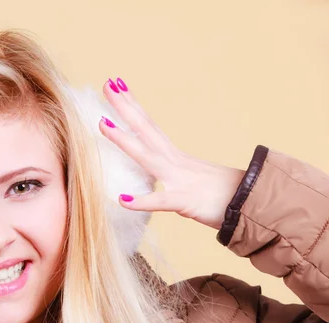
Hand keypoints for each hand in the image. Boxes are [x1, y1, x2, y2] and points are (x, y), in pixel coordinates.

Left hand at [98, 78, 244, 230]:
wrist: (252, 207)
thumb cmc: (222, 195)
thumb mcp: (190, 179)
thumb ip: (171, 172)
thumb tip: (156, 170)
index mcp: (175, 156)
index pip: (149, 126)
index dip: (132, 106)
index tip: (116, 85)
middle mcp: (175, 161)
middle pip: (146, 129)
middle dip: (124, 107)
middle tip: (106, 84)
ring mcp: (180, 179)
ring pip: (147, 157)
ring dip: (124, 140)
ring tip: (101, 124)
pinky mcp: (186, 202)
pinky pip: (161, 201)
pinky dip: (142, 201)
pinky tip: (122, 199)